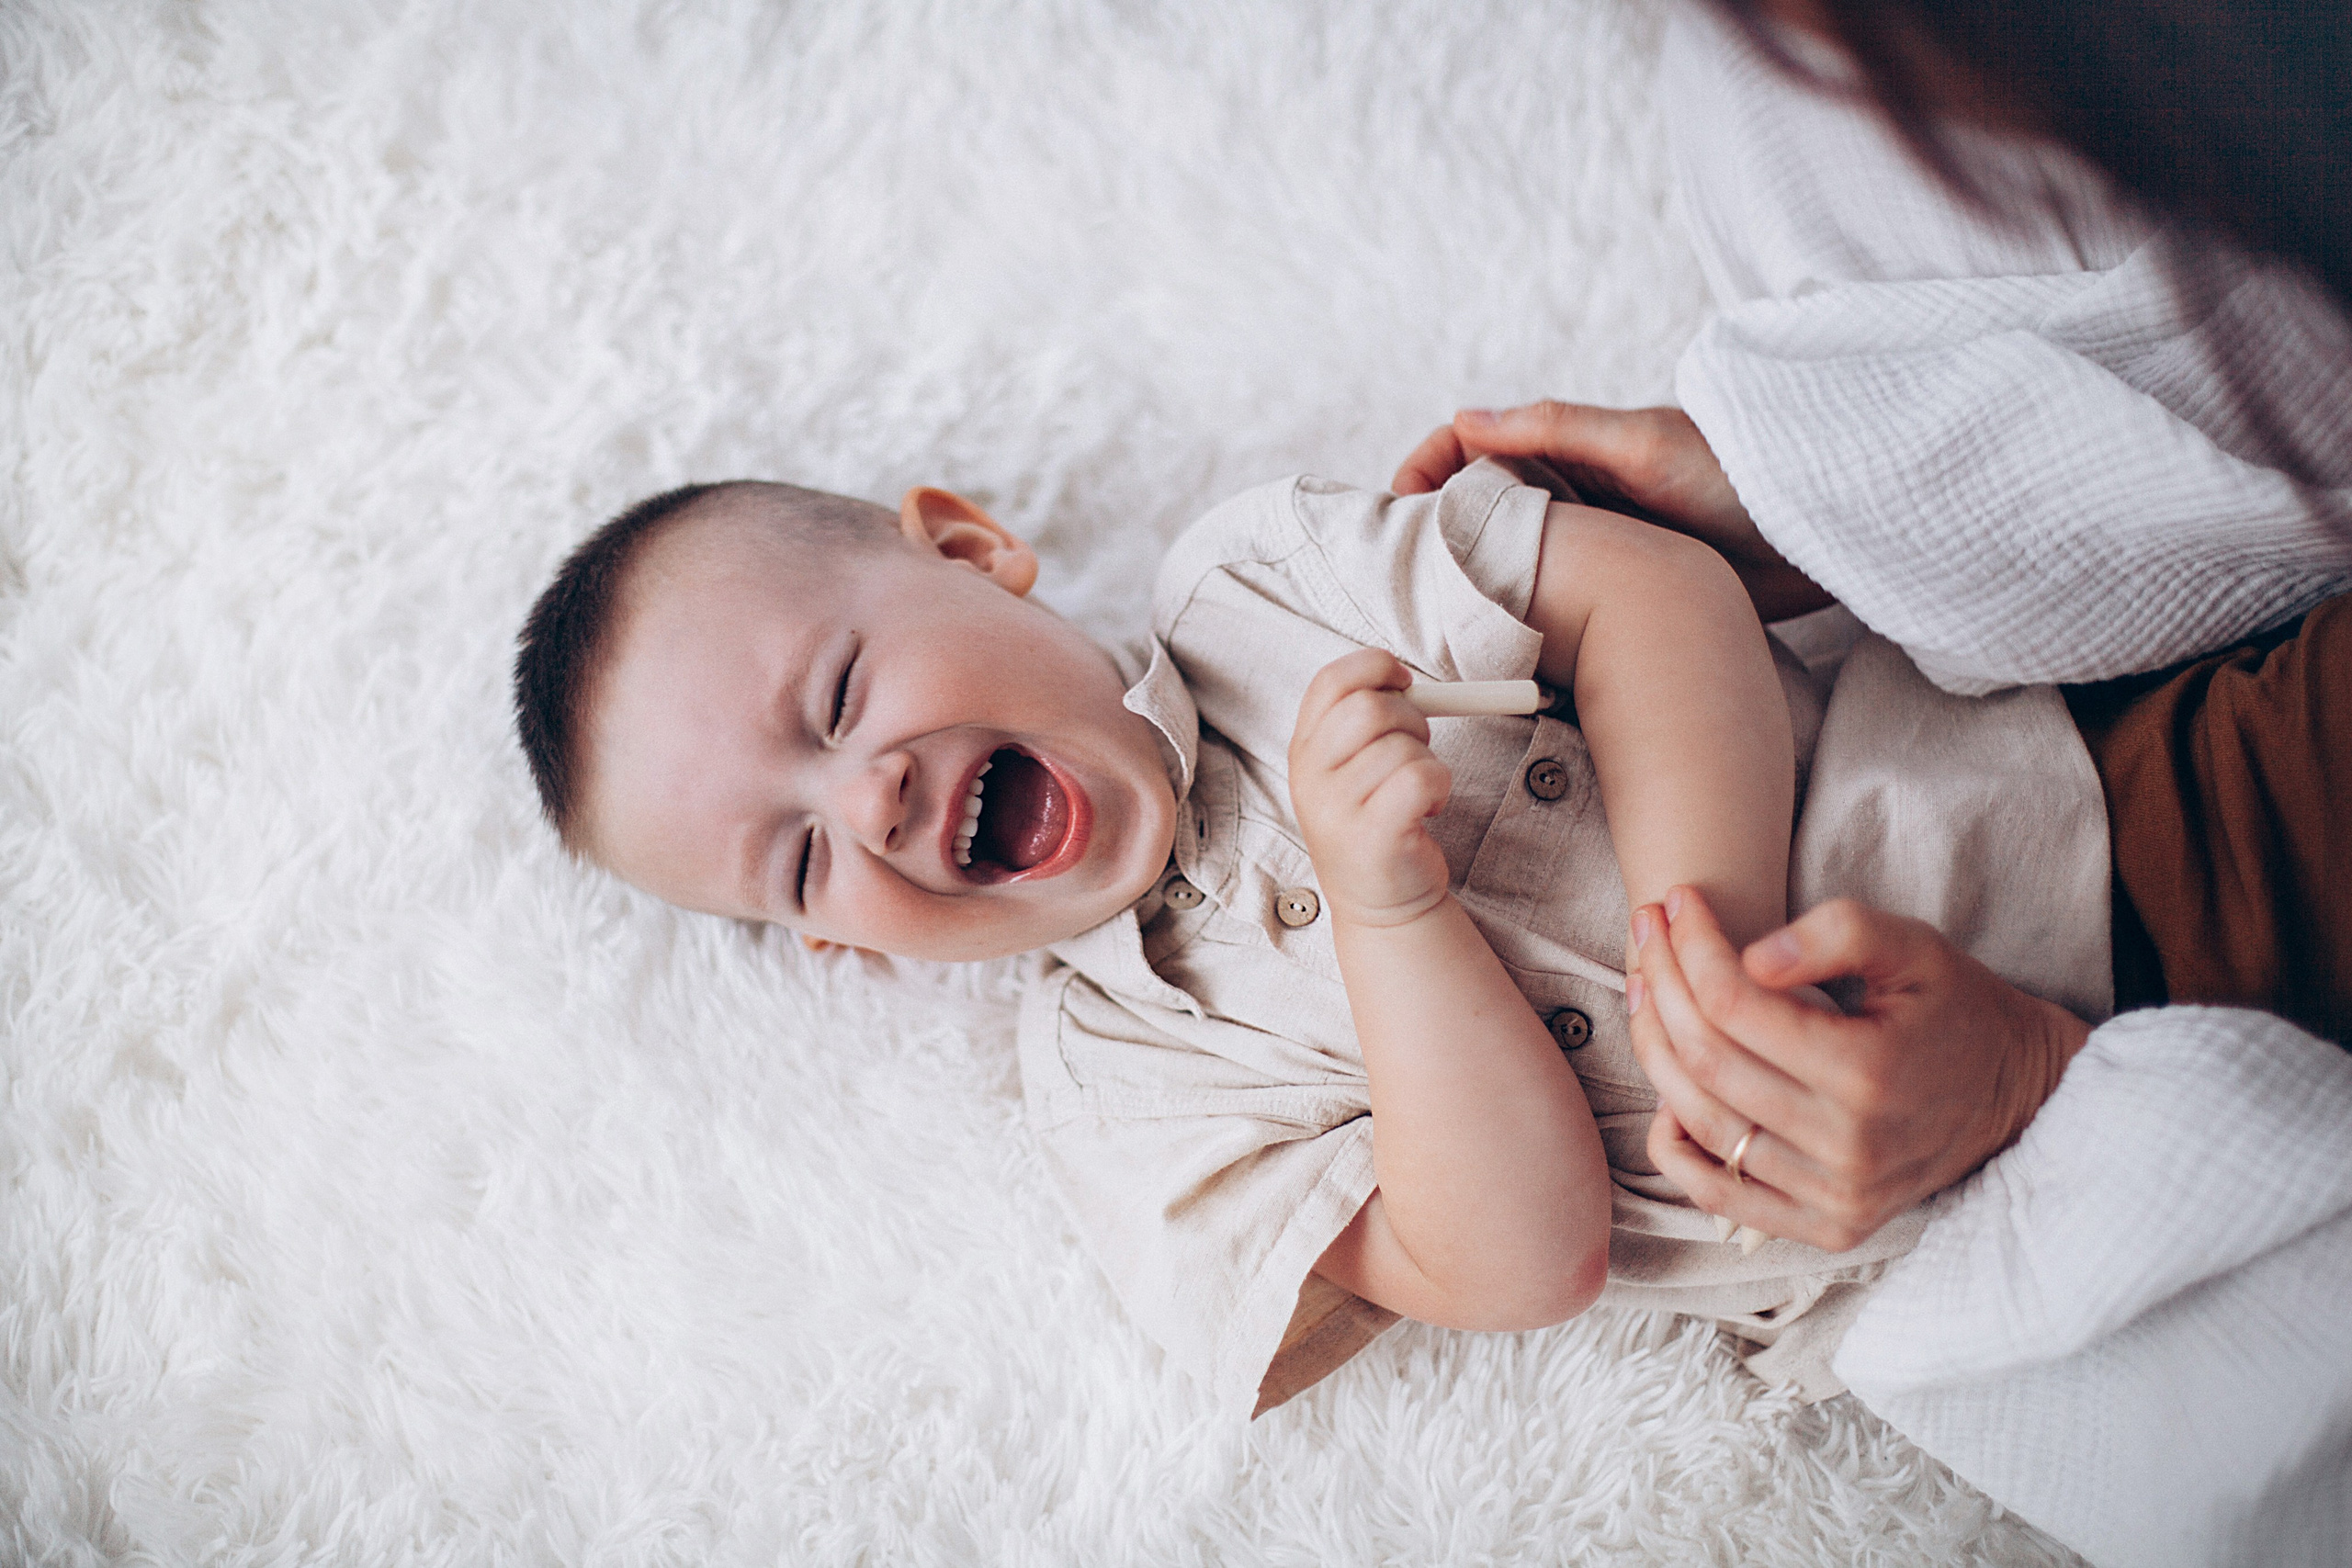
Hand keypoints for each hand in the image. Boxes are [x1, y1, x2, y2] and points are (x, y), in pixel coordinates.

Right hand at [1288, 649, 1454, 928]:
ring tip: (1419, 793)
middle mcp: (1310, 777)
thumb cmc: (1375, 826)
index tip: (1403, 682)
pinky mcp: (1373, 834)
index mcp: (1303, 751)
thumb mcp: (1349, 770)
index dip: (1374, 667)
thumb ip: (1361, 723)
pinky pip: (1421, 777)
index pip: (1330, 682)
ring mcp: (1336, 808)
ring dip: (1430, 761)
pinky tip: (1429, 808)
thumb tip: (1402, 676)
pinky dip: (1440, 785)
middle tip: (1418, 747)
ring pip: (1403, 745)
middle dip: (1412, 718)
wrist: (1382, 905)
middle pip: (1369, 707)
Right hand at [1393, 402, 1832, 621]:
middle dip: (1434, 536)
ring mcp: (1593, 539)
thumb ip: (1557, 429)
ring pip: (1508, 558)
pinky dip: (1519, 615)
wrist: (1819, 528)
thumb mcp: (1642, 443)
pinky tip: (1503, 644)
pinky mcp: (1620, 583)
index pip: (1468, 449)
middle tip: (1402, 581)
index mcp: (1565, 445)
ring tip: (1438, 618)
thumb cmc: (1736, 471)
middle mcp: (1570, 490)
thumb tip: (1467, 419)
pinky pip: (1553, 598)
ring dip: (1470, 581)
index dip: (1424, 474)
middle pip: (1475, 508)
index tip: (1397, 513)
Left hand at [1625, 887, 2090, 1250]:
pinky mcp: (1828, 1227)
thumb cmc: (1956, 1008)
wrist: (2019, 1095)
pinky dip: (1675, 1143)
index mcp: (1869, 1072)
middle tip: (1646, 932)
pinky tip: (1665, 1089)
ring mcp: (1837, 1196)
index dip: (1690, 947)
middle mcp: (1849, 1147)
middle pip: (1707, 1060)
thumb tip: (1750, 959)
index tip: (1675, 902)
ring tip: (1645, 989)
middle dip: (1661, 984)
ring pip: (1702, 1122)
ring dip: (1655, 1049)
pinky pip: (1718, 1193)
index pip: (1735, 1004)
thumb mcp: (1914, 946)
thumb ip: (1838, 932)